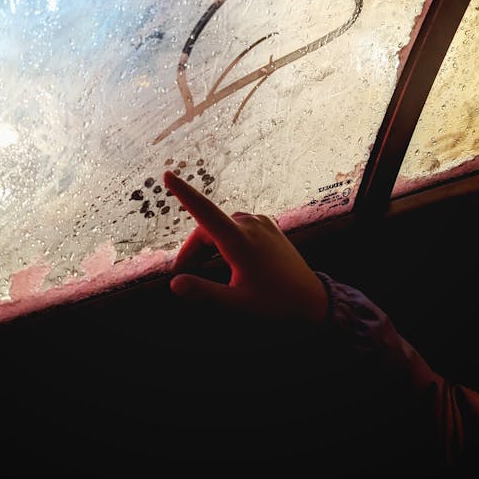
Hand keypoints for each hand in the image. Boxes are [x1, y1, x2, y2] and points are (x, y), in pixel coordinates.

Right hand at [165, 169, 328, 323]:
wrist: (311, 299)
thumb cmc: (275, 303)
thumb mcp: (236, 304)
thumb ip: (204, 293)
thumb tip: (174, 283)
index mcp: (239, 240)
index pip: (203, 211)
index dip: (183, 192)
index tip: (167, 175)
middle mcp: (250, 224)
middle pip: (208, 229)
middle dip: (193, 251)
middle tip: (183, 276)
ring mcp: (261, 223)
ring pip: (222, 228)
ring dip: (209, 245)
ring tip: (206, 271)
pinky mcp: (269, 227)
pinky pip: (238, 227)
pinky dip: (226, 240)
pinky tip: (230, 261)